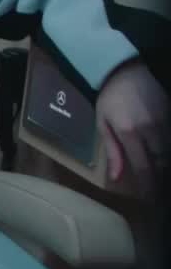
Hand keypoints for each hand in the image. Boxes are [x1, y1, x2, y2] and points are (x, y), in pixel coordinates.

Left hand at [96, 58, 168, 195]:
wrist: (128, 70)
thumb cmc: (111, 97)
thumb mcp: (103, 122)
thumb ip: (112, 150)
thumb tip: (117, 178)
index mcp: (129, 132)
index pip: (143, 167)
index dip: (147, 186)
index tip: (148, 198)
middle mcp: (150, 130)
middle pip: (161, 163)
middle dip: (159, 179)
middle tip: (156, 193)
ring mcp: (165, 123)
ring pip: (169, 153)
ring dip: (165, 166)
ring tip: (160, 179)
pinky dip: (168, 152)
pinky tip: (163, 158)